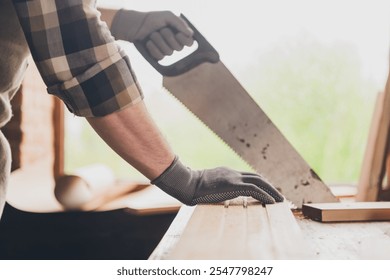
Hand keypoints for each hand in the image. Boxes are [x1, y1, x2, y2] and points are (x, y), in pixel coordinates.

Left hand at [110, 10, 193, 59]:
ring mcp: (165, 49)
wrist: (134, 25)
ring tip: (152, 34)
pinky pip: (160, 57)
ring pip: (169, 52)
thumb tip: (191, 34)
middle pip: (179, 48)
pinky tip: (148, 43)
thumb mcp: (167, 16)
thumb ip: (180, 23)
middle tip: (161, 30)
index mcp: (178, 32)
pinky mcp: (157, 55)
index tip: (178, 34)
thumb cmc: (151, 19)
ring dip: (159, 41)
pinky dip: (153, 48)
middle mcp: (174, 42)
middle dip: (168, 37)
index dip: (185, 40)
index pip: (189, 42)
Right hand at [152, 157, 284, 205]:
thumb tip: (218, 193)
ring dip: (271, 191)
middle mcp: (233, 173)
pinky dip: (264, 195)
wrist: (188, 184)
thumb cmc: (193, 187)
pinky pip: (254, 190)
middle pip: (257, 177)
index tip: (268, 190)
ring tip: (280, 200)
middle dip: (270, 186)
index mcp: (228, 173)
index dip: (261, 183)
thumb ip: (217, 186)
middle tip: (279, 195)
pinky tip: (271, 202)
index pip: (249, 176)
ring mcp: (233, 178)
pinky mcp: (233, 186)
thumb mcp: (208, 184)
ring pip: (259, 182)